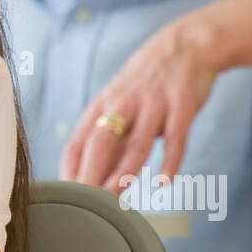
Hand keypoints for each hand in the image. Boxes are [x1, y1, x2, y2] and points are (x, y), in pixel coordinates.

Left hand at [60, 18, 219, 190]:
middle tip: (86, 204)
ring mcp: (153, 104)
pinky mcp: (181, 105)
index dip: (69, 171)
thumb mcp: (122, 107)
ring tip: (116, 196)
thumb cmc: (147, 84)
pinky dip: (170, 161)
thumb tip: (96, 179)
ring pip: (136, 142)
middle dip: (91, 174)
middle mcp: (123, 105)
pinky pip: (176, 137)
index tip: (65, 198)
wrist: (186, 46)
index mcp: (102, 107)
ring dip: (125, 170)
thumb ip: (112, 142)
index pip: (77, 142)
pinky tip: (164, 182)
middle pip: (101, 142)